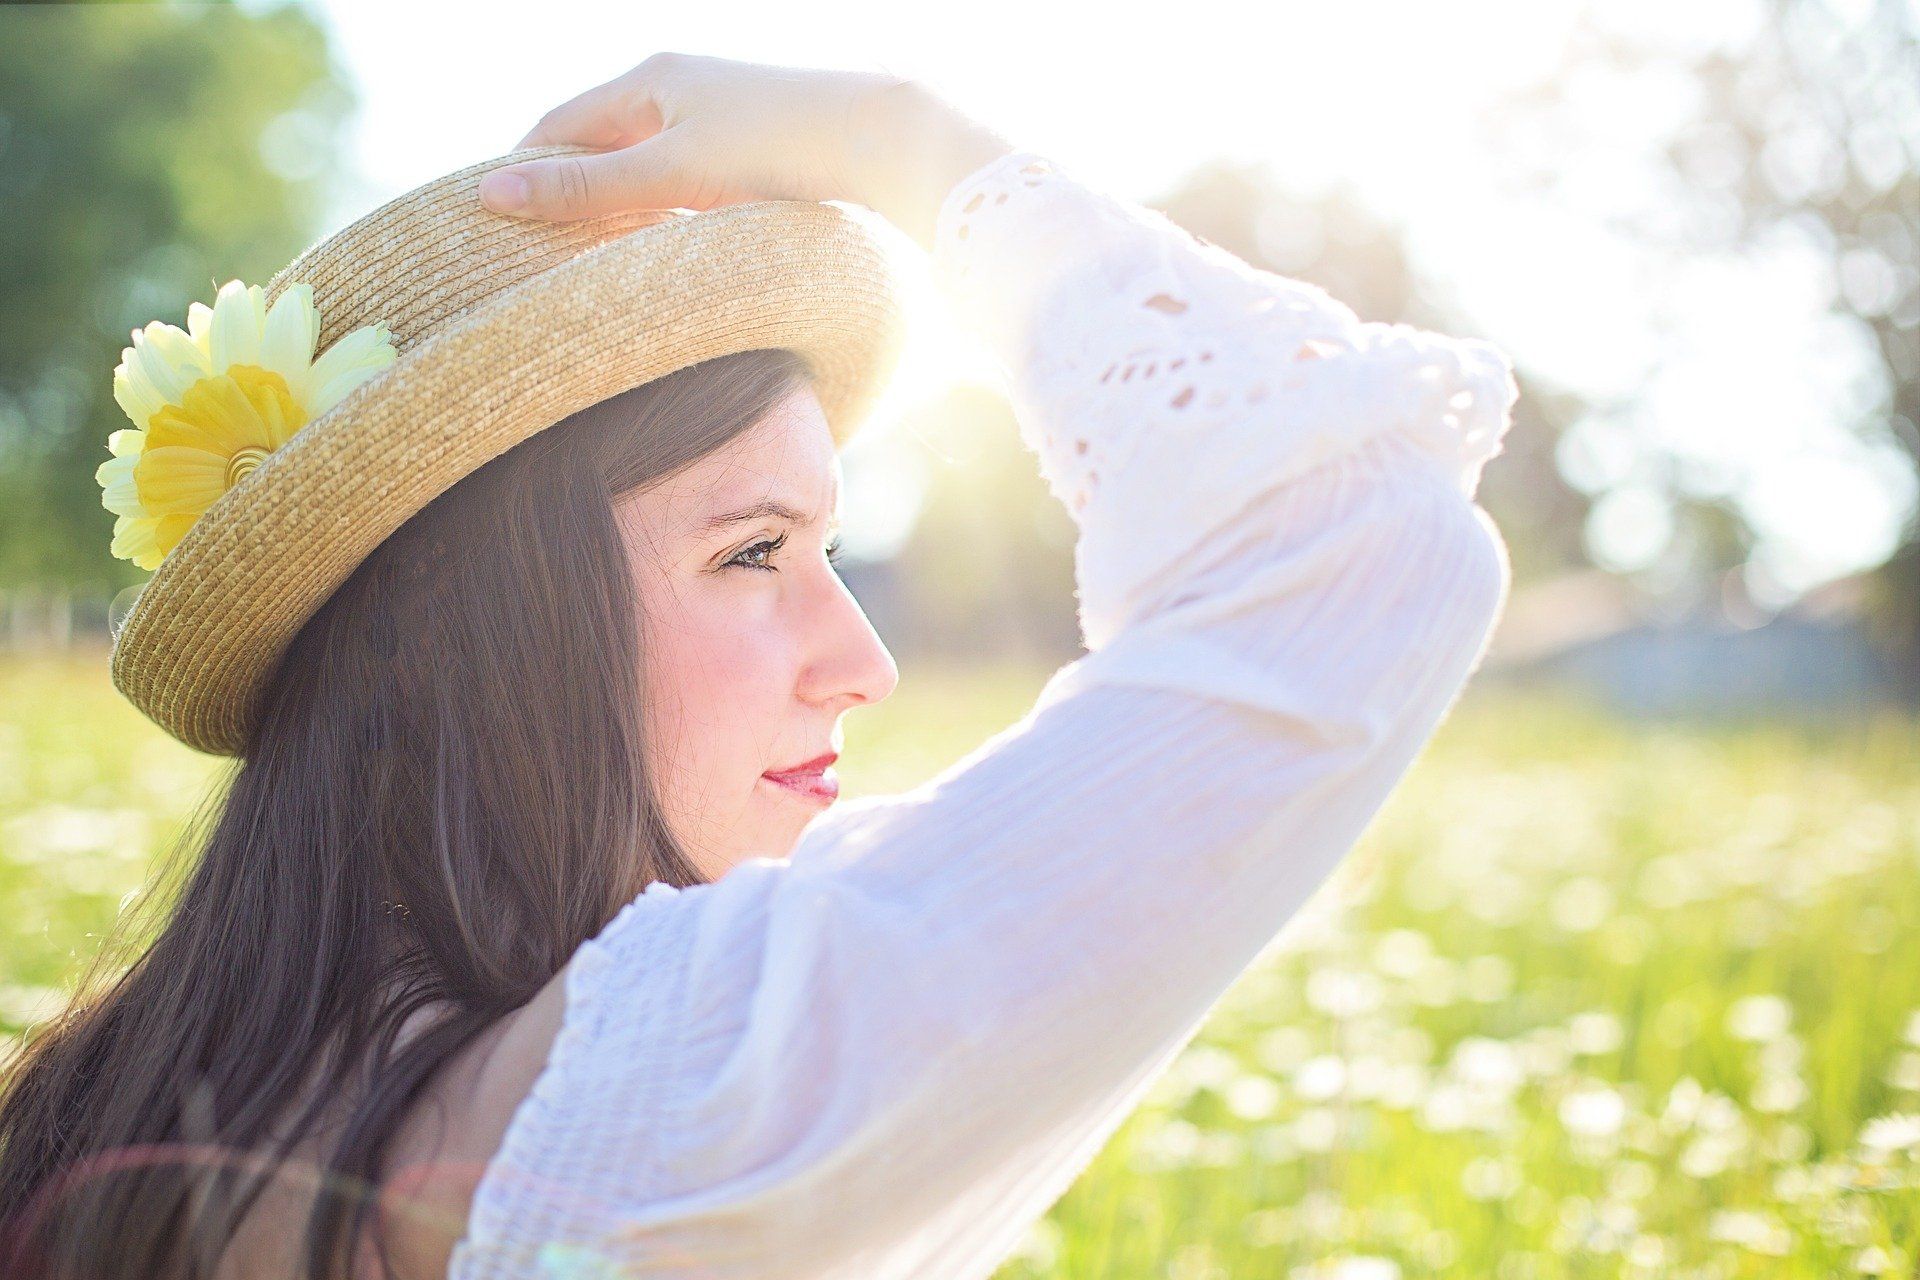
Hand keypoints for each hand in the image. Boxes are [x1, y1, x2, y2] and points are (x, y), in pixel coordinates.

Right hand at [479, 53, 1014, 248]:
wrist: (882, 143)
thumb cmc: (775, 147)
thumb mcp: (669, 173)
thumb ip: (586, 191)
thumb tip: (491, 196)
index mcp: (649, 78)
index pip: (557, 126)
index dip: (523, 173)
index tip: (492, 228)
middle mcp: (681, 90)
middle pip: (601, 149)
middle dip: (569, 198)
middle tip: (532, 260)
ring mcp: (719, 121)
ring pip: (646, 172)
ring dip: (619, 215)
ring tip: (590, 271)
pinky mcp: (754, 155)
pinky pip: (687, 189)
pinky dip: (665, 221)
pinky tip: (664, 260)